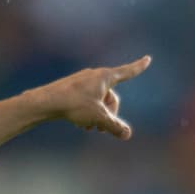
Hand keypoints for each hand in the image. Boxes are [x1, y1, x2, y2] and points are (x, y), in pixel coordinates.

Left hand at [37, 55, 151, 139]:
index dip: (139, 67)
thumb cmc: (74, 105)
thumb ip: (114, 126)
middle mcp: (95, 75)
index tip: (148, 59)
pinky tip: (80, 124)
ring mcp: (83, 81)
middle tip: (101, 128)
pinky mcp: (73, 88)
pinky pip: (87, 101)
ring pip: (98, 101)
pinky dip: (87, 112)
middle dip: (109, 114)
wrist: (46, 101)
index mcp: (105, 76)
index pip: (128, 72)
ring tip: (88, 127)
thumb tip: (127, 134)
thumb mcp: (98, 117)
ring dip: (97, 116)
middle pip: (111, 97)